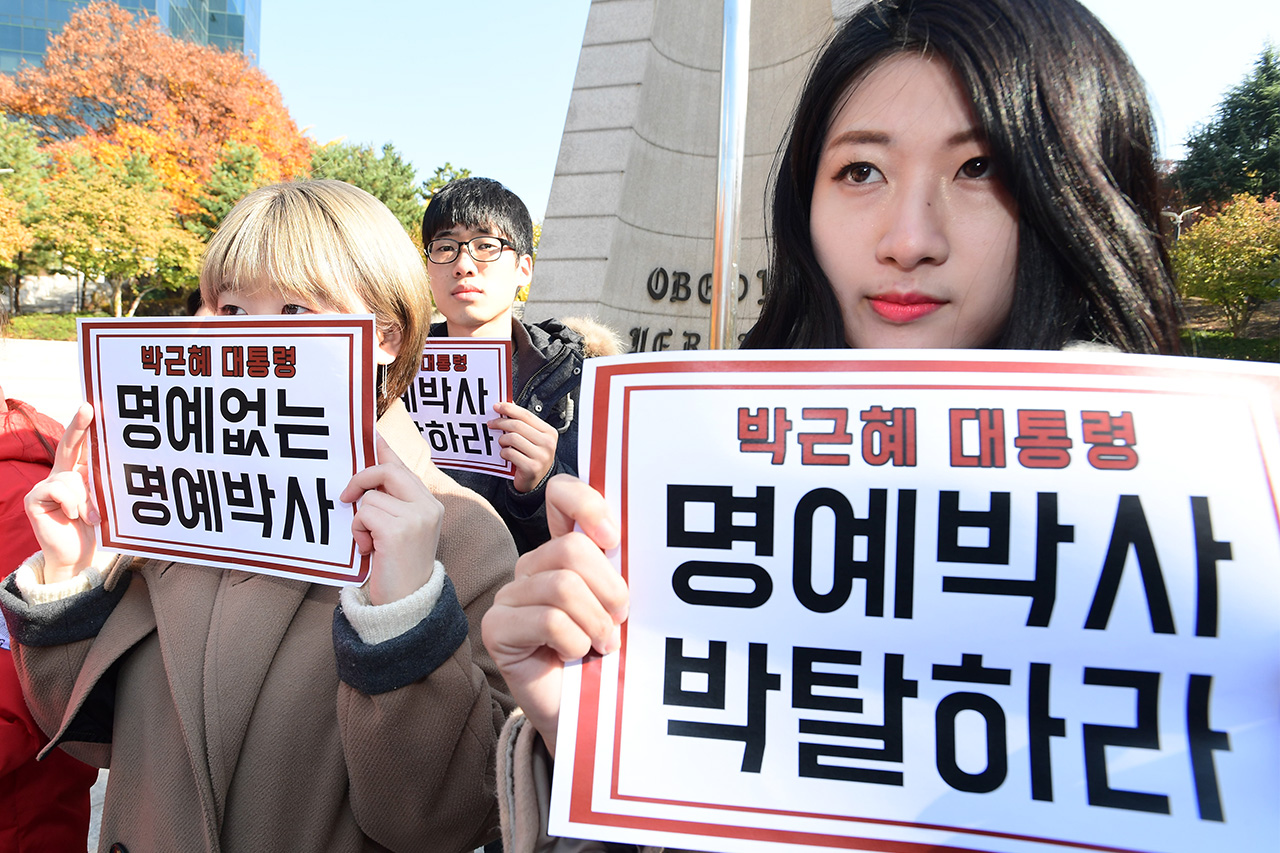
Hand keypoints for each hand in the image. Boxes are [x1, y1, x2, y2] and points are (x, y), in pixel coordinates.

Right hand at [24, 403, 99, 583]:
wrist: (75, 554)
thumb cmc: (91, 527)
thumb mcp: (100, 501)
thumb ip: (98, 483)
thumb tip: (104, 467)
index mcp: (76, 472)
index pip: (81, 446)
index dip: (84, 426)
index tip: (92, 406)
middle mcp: (59, 475)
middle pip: (68, 446)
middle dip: (79, 426)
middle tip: (88, 408)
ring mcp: (44, 485)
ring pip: (71, 478)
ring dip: (85, 499)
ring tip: (87, 516)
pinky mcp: (33, 498)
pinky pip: (59, 490)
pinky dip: (71, 504)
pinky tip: (71, 516)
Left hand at [340, 435, 443, 605]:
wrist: (406, 604)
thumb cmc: (398, 567)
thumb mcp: (402, 529)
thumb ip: (392, 501)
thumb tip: (370, 473)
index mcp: (430, 504)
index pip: (404, 467)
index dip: (385, 450)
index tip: (373, 433)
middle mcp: (428, 506)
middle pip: (386, 471)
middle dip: (361, 480)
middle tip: (345, 497)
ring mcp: (416, 518)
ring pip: (369, 498)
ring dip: (360, 521)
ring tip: (370, 543)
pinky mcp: (398, 531)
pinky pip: (364, 515)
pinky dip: (358, 532)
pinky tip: (369, 549)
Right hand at [481, 474, 627, 755]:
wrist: (590, 719)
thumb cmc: (610, 658)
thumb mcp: (623, 606)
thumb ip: (621, 568)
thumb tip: (625, 538)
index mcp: (565, 553)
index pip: (562, 495)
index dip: (587, 504)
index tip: (614, 538)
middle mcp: (533, 568)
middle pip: (571, 550)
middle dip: (608, 589)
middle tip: (618, 621)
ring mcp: (510, 597)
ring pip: (561, 586)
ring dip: (594, 622)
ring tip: (602, 644)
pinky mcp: (497, 628)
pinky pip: (547, 620)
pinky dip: (573, 641)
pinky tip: (574, 656)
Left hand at [490, 401, 558, 492]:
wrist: (536, 481)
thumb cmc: (532, 456)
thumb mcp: (532, 438)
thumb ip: (523, 423)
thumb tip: (508, 405)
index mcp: (549, 432)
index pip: (527, 415)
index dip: (510, 409)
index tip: (497, 406)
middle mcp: (548, 443)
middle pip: (518, 425)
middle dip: (501, 422)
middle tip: (491, 424)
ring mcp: (541, 456)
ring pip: (512, 438)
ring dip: (502, 440)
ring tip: (502, 443)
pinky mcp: (532, 468)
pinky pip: (510, 453)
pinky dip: (504, 453)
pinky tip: (505, 454)